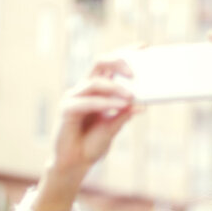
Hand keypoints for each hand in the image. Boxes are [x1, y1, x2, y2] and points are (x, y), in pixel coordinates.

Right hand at [34, 56, 137, 210]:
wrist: (77, 163)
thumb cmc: (93, 144)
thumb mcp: (114, 128)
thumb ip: (125, 114)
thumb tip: (142, 105)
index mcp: (98, 90)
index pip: (111, 65)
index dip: (126, 53)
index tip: (144, 47)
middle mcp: (85, 89)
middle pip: (100, 64)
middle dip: (118, 63)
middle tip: (135, 73)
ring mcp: (74, 98)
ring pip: (94, 83)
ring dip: (115, 88)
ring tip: (131, 96)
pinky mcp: (67, 110)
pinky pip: (86, 102)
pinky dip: (104, 103)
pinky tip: (119, 106)